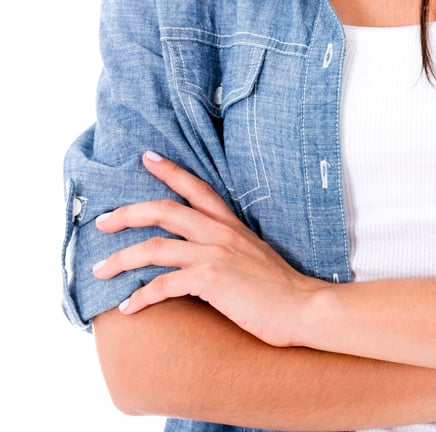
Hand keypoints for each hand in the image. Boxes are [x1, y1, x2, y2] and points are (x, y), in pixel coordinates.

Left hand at [92, 152, 323, 344]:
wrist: (303, 307)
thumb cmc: (279, 288)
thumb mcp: (253, 253)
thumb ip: (228, 245)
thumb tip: (204, 251)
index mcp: (230, 224)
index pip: (197, 188)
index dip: (170, 171)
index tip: (147, 157)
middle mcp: (220, 232)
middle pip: (164, 211)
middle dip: (128, 213)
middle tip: (102, 220)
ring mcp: (215, 254)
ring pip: (155, 248)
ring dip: (122, 259)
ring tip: (100, 269)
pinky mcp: (211, 280)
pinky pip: (163, 285)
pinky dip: (140, 296)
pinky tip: (128, 308)